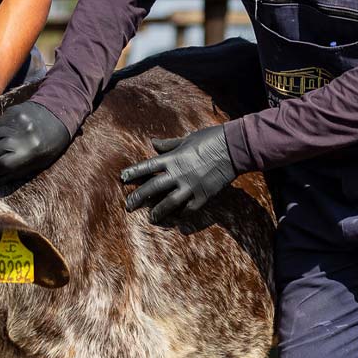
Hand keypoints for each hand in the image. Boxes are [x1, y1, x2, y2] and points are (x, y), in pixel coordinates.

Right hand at [0, 101, 70, 185]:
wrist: (59, 115)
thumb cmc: (52, 144)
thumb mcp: (40, 162)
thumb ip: (18, 172)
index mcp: (32, 149)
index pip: (3, 164)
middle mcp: (23, 134)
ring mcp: (16, 121)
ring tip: (3, 148)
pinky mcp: (12, 112)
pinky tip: (5, 136)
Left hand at [119, 125, 237, 222]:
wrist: (234, 149)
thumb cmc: (210, 139)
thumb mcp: (187, 138)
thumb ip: (169, 144)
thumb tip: (153, 142)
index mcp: (173, 158)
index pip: (147, 167)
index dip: (134, 173)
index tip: (123, 178)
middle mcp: (178, 174)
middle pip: (153, 188)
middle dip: (139, 197)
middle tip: (129, 206)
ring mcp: (190, 186)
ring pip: (169, 203)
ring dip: (158, 211)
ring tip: (151, 218)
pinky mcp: (203, 196)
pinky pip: (189, 209)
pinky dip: (181, 214)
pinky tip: (176, 218)